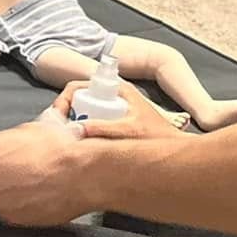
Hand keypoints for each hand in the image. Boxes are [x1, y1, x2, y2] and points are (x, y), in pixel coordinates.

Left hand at [0, 117, 98, 224]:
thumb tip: (1, 143)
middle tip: (19, 172)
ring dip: (9, 192)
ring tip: (33, 185)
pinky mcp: (13, 218)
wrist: (83, 174)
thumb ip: (3, 141)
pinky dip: (22, 207)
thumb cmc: (60, 151)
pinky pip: (12, 212)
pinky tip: (38, 197)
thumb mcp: (26, 131)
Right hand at [47, 79, 177, 140]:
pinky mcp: (114, 123)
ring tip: (69, 142)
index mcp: (116, 89)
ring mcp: (113, 109)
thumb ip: (101, 129)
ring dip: (72, 126)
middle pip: (77, 100)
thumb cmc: (157, 137)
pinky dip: (81, 133)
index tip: (58, 117)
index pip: (77, 87)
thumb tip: (72, 130)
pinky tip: (81, 146)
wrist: (178, 150)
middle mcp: (113, 96)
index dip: (64, 100)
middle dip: (65, 115)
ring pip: (82, 113)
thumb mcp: (128, 131)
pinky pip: (90, 124)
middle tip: (61, 133)